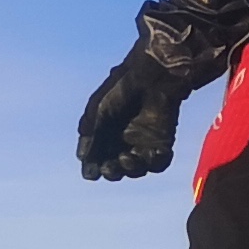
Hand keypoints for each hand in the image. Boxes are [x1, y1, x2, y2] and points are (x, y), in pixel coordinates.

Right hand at [76, 50, 187, 179]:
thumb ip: (90, 136)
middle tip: (110, 166)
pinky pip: (160, 162)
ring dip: (132, 169)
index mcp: (106, 135)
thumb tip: (84, 162)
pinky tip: (150, 154)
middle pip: (117, 169)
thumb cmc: (120, 89)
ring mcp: (145, 142)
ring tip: (127, 158)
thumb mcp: (97, 111)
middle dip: (113, 172)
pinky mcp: (164, 141)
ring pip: (138, 169)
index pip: (99, 160)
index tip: (93, 172)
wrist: (150, 76)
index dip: (95, 169)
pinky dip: (155, 163)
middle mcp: (124, 142)